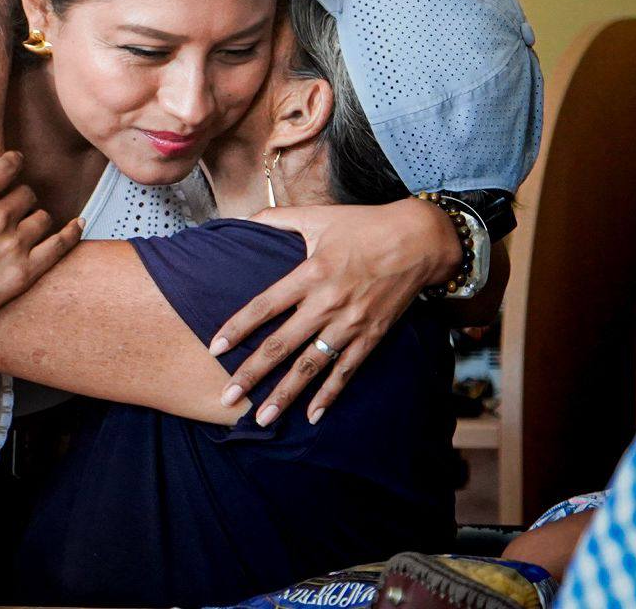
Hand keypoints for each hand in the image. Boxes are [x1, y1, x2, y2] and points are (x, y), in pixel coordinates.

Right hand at [0, 121, 83, 339]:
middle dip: (19, 197)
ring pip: (42, 216)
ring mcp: (13, 245)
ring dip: (34, 218)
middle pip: (27, 192)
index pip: (10, 164)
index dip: (12, 163)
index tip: (12, 166)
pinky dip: (71, 233)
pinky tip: (77, 225)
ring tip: (23, 226)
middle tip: (8, 207)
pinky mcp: (24, 272)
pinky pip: (60, 245)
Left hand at [209, 198, 458, 425]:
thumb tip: (242, 218)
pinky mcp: (372, 335)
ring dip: (285, 394)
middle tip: (227, 397)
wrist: (420, 240)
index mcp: (310, 272)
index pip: (264, 306)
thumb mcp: (318, 216)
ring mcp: (350, 323)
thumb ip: (277, 218)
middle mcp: (327, 302)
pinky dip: (330, 394)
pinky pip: (346, 370)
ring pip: (311, 365)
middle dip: (252, 373)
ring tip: (262, 419)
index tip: (215, 348)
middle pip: (281, 344)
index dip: (238, 327)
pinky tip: (312, 415)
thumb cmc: (365, 225)